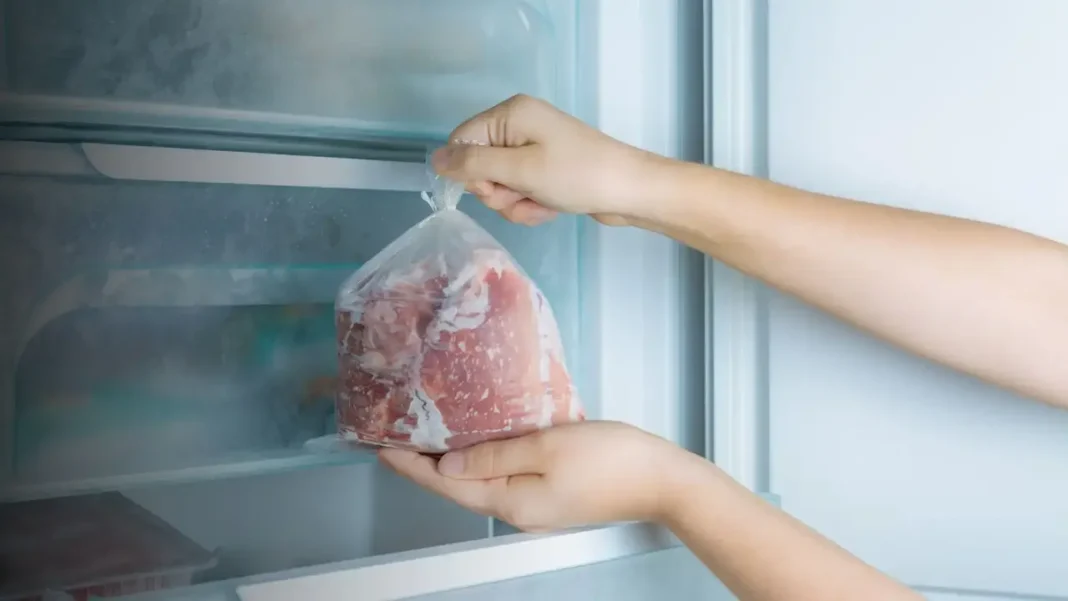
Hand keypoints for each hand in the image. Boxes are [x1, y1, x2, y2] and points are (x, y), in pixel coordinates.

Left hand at [377, 421, 692, 532]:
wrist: (661, 479)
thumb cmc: (609, 459)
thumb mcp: (547, 448)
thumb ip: (495, 455)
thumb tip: (448, 464)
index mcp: (510, 501)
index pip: (447, 484)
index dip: (412, 465)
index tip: (381, 445)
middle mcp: (516, 509)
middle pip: (459, 486)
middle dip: (425, 462)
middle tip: (397, 431)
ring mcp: (534, 503)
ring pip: (480, 480)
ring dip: (452, 459)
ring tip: (428, 432)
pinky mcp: (550, 492)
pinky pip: (503, 474)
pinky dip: (481, 457)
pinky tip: (477, 438)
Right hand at [430, 94, 662, 226]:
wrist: (630, 191)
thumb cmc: (577, 175)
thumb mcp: (520, 170)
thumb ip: (473, 164)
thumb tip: (434, 159)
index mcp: (511, 114)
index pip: (461, 141)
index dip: (469, 172)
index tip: (492, 189)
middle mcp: (519, 125)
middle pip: (479, 166)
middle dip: (497, 192)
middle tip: (523, 196)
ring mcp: (534, 148)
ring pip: (500, 185)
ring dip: (516, 203)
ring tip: (542, 205)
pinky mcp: (546, 169)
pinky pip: (520, 190)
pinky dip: (530, 205)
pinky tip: (550, 208)